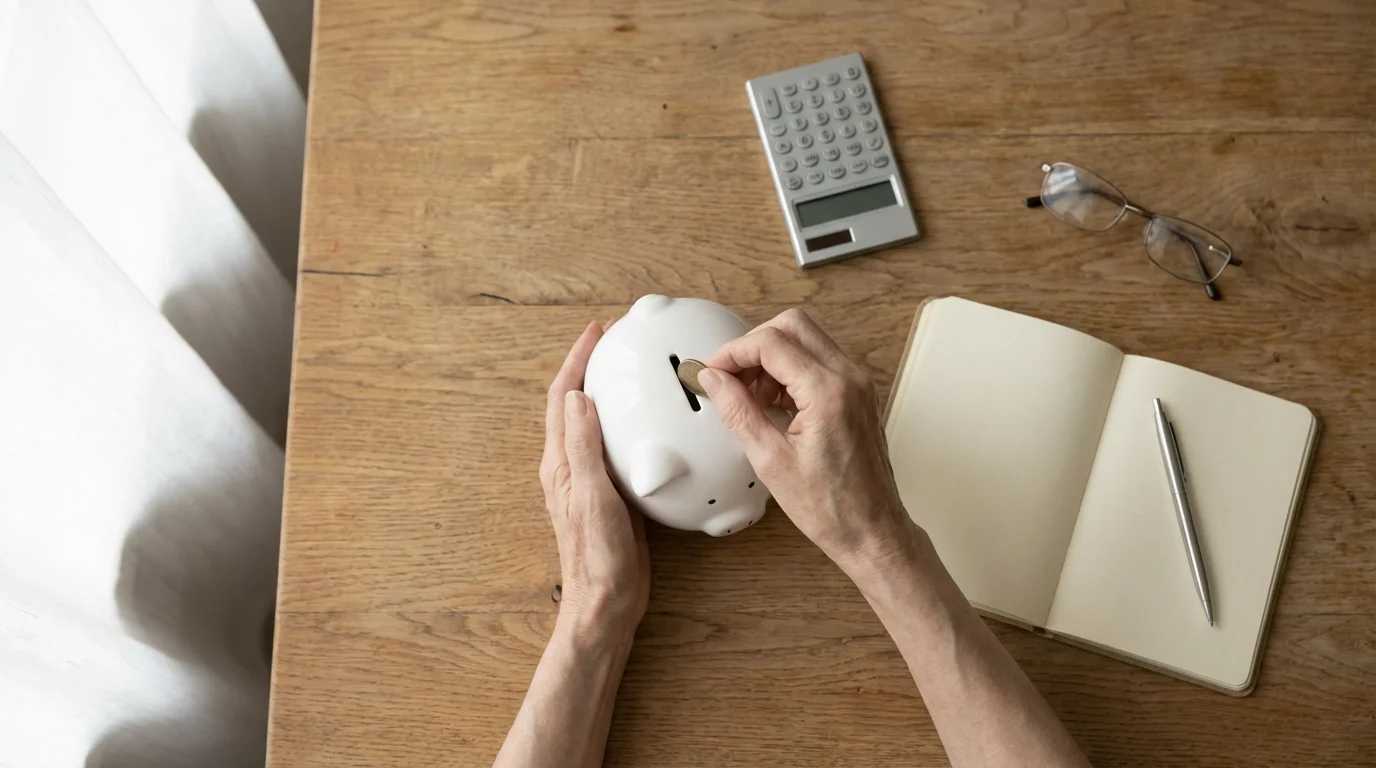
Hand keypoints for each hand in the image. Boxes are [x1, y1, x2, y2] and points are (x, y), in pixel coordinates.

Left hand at [540, 322, 649, 639]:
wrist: (607, 601)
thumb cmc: (598, 557)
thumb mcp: (591, 495)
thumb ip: (583, 446)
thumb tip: (576, 397)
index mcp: (561, 463)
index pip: (562, 398)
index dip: (577, 361)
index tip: (597, 333)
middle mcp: (571, 467)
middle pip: (575, 404)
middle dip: (591, 369)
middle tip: (617, 343)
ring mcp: (591, 480)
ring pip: (597, 424)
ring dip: (610, 395)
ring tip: (634, 373)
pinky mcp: (612, 494)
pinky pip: (617, 447)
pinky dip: (630, 425)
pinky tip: (653, 426)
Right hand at [698, 309, 920, 579]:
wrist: (872, 531)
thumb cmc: (830, 508)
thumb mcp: (770, 461)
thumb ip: (738, 412)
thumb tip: (714, 381)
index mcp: (829, 393)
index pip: (771, 343)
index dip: (734, 352)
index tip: (713, 371)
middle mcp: (850, 379)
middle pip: (793, 325)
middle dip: (753, 345)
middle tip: (730, 377)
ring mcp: (859, 384)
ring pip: (807, 339)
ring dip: (772, 357)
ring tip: (750, 396)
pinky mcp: (859, 394)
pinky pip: (820, 361)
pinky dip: (791, 370)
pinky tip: (773, 403)